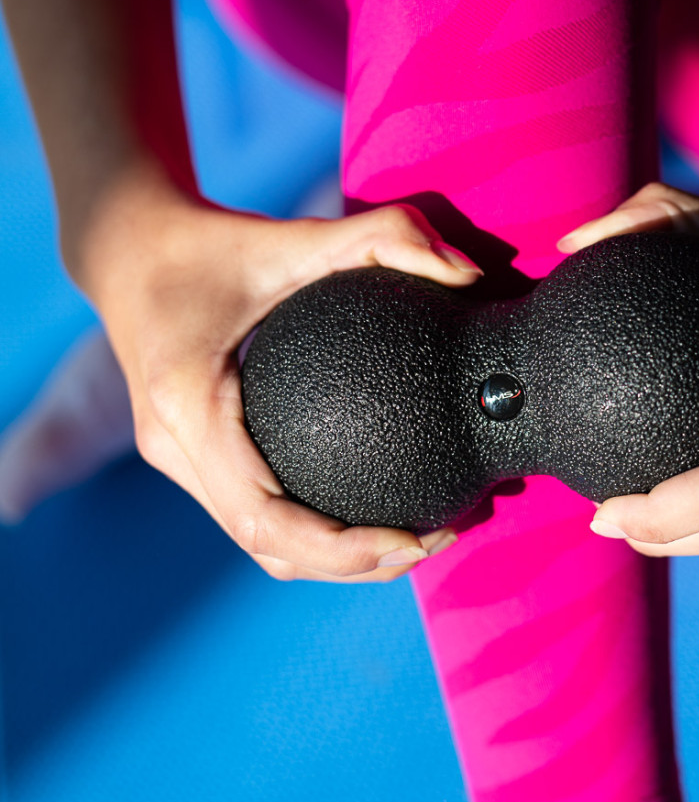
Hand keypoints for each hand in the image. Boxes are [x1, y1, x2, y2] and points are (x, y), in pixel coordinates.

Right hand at [82, 178, 482, 580]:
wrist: (127, 247)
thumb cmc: (211, 242)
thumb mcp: (297, 234)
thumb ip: (385, 235)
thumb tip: (468, 272)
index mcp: (189, 409)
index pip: (264, 519)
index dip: (339, 550)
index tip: (412, 539)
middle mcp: (175, 449)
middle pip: (268, 550)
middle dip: (355, 566)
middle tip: (439, 538)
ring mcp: (179, 460)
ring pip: (262, 545)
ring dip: (338, 561)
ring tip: (422, 535)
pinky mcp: (193, 457)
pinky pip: (259, 513)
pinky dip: (316, 530)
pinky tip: (378, 503)